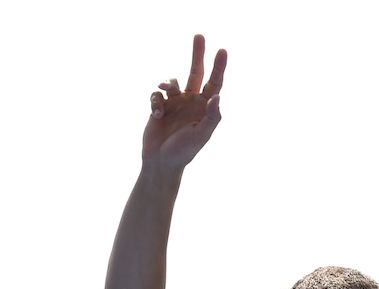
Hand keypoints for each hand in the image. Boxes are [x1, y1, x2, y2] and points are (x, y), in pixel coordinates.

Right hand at [142, 35, 226, 171]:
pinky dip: (155, 102)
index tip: (222, 50)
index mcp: (205, 108)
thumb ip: (211, 116)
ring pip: (171, 81)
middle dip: (197, 54)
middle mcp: (191, 102)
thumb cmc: (184, 151)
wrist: (161, 161)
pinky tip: (157, 116)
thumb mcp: (202, 135)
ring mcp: (175, 103)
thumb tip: (217, 95)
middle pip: (195, 72)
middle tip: (199, 35)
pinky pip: (156, 94)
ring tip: (164, 96)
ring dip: (167, 83)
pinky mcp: (159, 106)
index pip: (215, 84)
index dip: (219, 67)